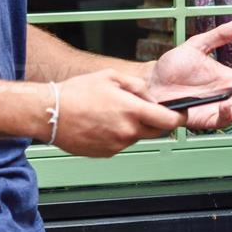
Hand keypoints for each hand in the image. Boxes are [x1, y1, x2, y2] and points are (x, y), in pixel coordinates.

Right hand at [50, 69, 186, 156]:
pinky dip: (118, 135)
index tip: (181, 114)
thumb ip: (137, 86)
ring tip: (112, 113)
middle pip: (156, 131)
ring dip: (134, 127)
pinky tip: (103, 123)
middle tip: (145, 110)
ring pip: (137, 137)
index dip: (179, 117)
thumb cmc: (77, 93)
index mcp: (132, 111)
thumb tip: (151, 97)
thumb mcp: (112, 77)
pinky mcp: (106, 153)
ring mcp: (117, 145)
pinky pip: (121, 144)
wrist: (50, 113)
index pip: (169, 121)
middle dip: (156, 121)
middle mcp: (127, 131)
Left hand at [149, 17, 231, 129]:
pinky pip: (220, 121)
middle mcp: (227, 97)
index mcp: (231, 80)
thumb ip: (220, 35)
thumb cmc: (172, 66)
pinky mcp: (203, 119)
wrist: (150, 82)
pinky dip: (227, 113)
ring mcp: (216, 109)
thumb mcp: (197, 45)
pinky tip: (226, 104)